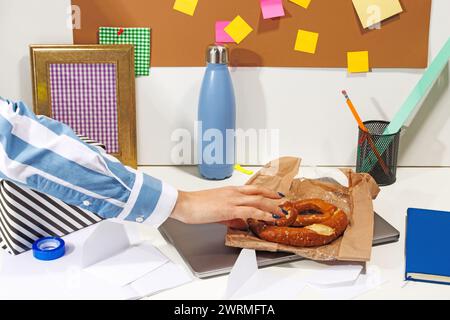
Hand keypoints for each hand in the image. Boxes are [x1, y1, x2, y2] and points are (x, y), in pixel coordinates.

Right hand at [170, 185, 284, 225]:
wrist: (185, 204)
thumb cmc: (195, 205)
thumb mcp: (216, 208)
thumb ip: (230, 215)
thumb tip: (239, 222)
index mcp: (230, 191)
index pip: (253, 189)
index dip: (266, 192)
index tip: (275, 196)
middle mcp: (233, 192)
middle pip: (259, 193)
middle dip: (273, 198)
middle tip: (283, 204)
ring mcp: (232, 200)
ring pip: (258, 200)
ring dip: (272, 207)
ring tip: (281, 213)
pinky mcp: (229, 209)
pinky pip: (251, 210)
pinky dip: (263, 214)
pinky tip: (270, 218)